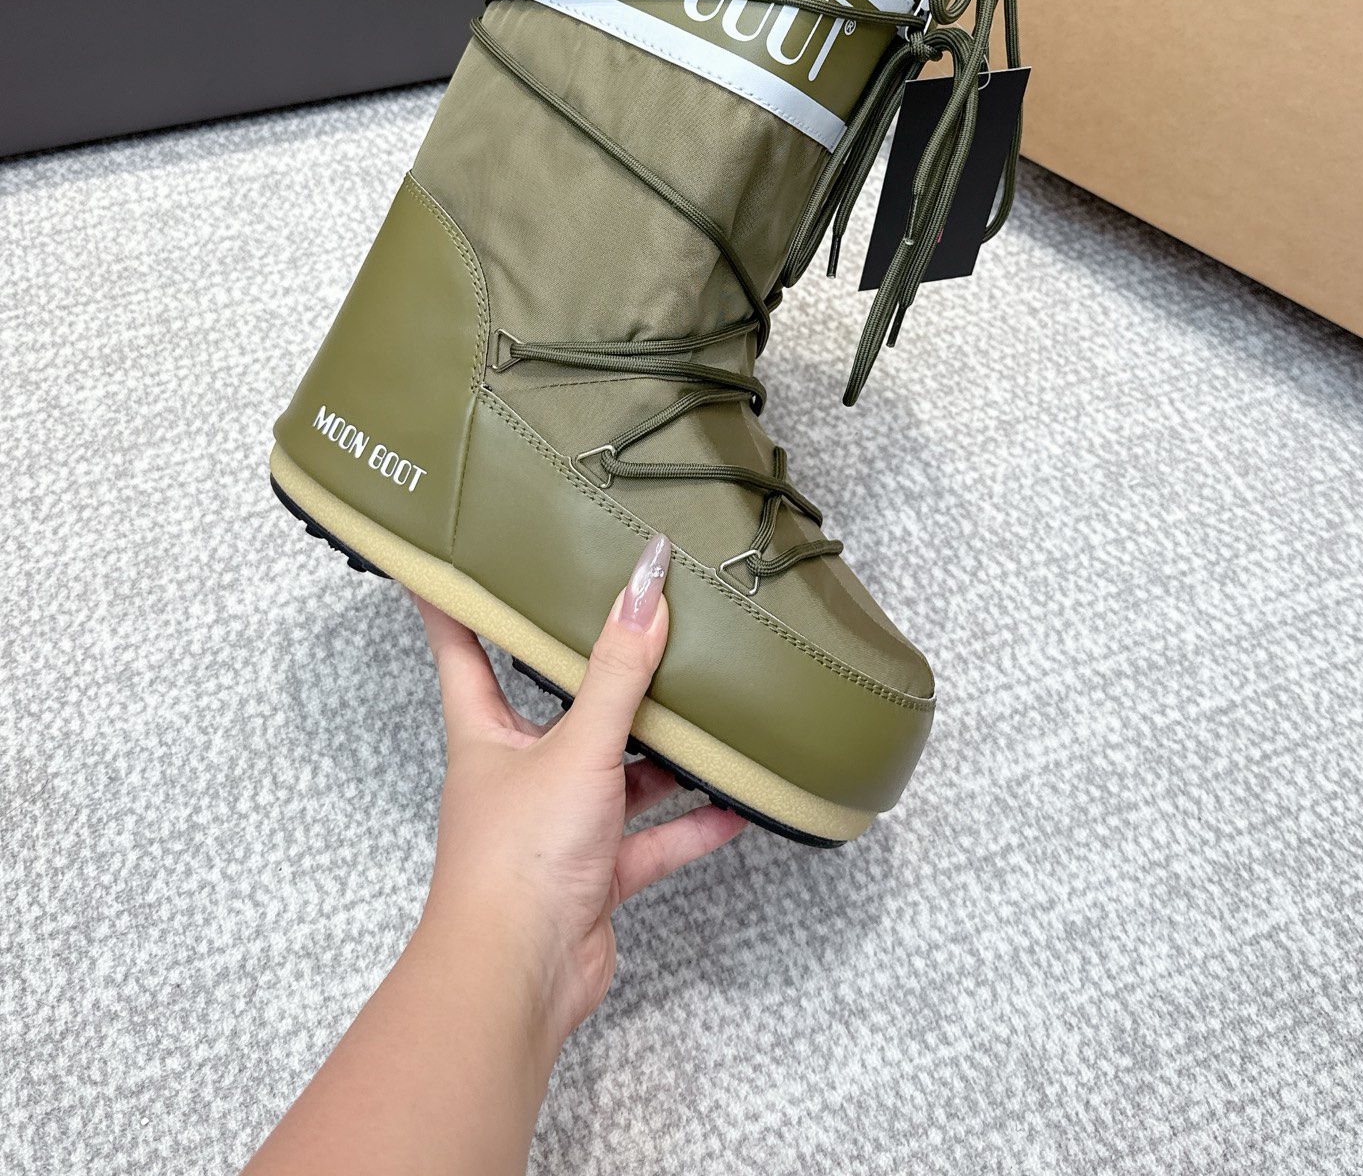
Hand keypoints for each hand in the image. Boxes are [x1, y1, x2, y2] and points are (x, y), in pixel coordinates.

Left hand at [414, 532, 746, 1052]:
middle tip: (631, 617)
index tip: (457, 553)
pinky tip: (734, 804)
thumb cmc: (514, 862)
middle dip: (597, 670)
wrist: (516, 980)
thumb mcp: (577, 747)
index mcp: (485, 733)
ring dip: (658, 752)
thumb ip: (619, 670)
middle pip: (557, 705)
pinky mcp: (592, 875)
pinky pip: (650, 841)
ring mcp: (555, 826)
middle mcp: (517, 773)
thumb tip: (644, 585)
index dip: (456, 598)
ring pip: (613, 774)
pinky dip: (690, 824)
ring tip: (706, 708)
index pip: (461, 647)